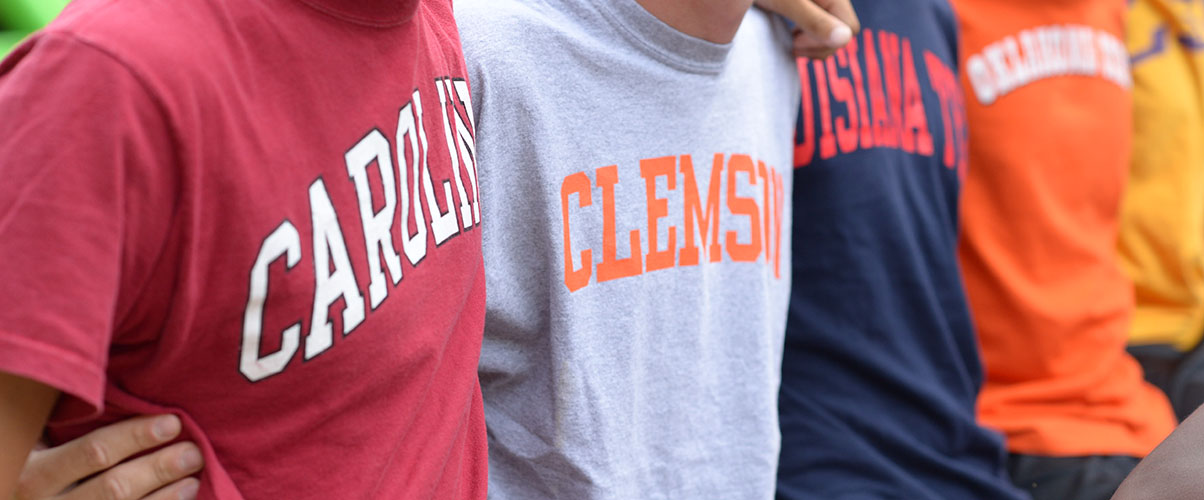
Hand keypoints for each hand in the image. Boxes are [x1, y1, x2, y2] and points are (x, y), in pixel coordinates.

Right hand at [13, 415, 202, 499]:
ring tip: (193, 479)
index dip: (136, 437)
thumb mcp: (41, 441)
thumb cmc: (37, 463)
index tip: (173, 423)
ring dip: (165, 497)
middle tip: (193, 452)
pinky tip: (180, 498)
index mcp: (35, 472)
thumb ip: (73, 426)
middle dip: (159, 469)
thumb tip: (127, 400)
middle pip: (115, 487)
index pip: (95, 452)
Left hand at [755, 0, 860, 58]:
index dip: (826, 42)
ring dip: (812, 43)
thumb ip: (814, 21)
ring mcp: (822, 3)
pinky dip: (807, 37)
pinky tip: (791, 34)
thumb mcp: (787, 3)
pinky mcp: (810, 7)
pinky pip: (819, 29)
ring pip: (831, 34)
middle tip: (791, 43)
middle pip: (842, 34)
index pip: (850, 29)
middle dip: (818, 45)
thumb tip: (845, 40)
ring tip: (790, 39)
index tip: (795, 39)